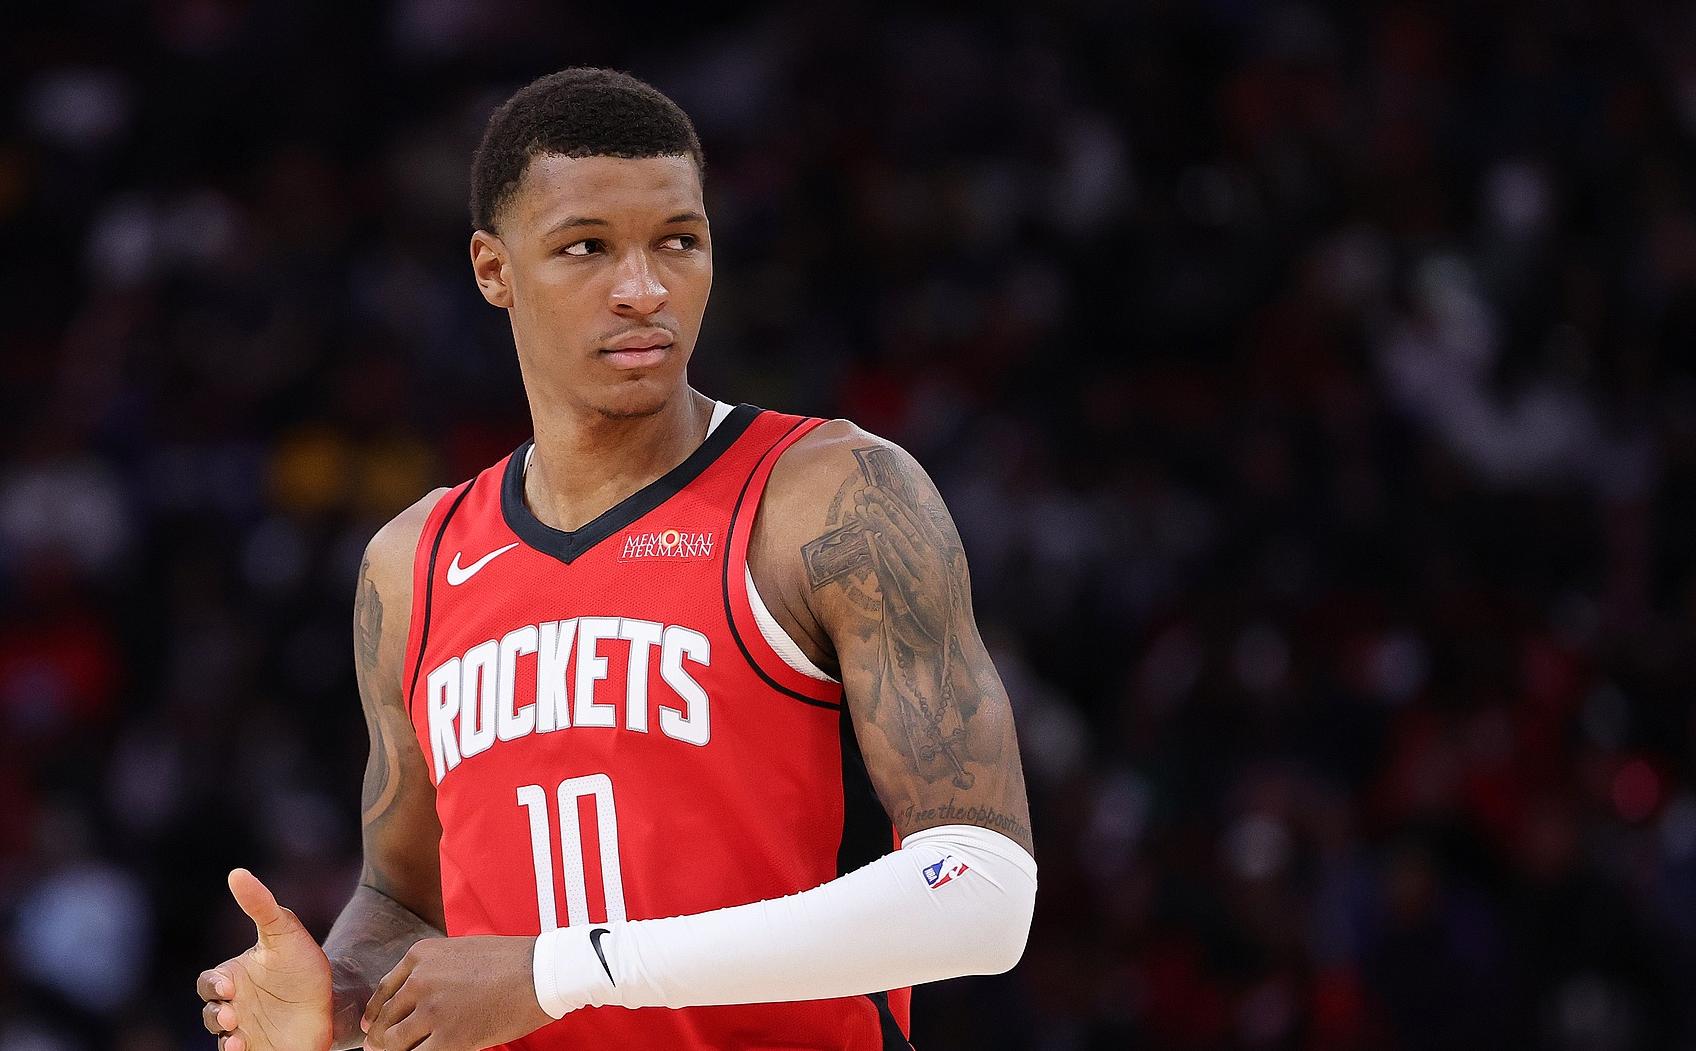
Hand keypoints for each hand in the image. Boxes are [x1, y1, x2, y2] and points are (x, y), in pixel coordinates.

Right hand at [197, 868, 332, 1050]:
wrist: (335, 996)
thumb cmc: (303, 963)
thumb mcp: (284, 930)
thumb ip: (260, 904)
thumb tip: (237, 873)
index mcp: (233, 978)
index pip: (207, 983)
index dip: (213, 986)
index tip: (229, 987)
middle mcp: (234, 1007)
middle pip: (211, 1015)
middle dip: (217, 1017)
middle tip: (234, 1017)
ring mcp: (245, 1032)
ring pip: (222, 1040)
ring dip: (226, 1041)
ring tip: (240, 1041)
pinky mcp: (262, 1050)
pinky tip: (247, 1050)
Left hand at [361, 935, 551, 1050]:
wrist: (542, 971)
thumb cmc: (512, 960)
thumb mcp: (462, 950)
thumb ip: (434, 969)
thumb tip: (416, 995)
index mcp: (420, 956)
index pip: (384, 990)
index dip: (375, 1013)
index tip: (371, 1026)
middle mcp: (419, 981)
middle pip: (385, 1018)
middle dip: (381, 1038)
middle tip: (379, 1049)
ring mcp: (431, 1010)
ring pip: (394, 1042)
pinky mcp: (448, 1037)